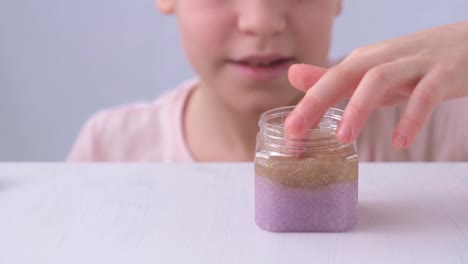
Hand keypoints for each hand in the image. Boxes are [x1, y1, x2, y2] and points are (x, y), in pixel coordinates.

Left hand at [285, 21, 467, 148]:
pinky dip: (412, 117)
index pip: (328, 80)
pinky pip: (425, 94)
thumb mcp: (371, 73)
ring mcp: (413, 64)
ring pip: (380, 79)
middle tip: (299, 131)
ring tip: (344, 138)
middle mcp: (383, 58)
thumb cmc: (413, 64)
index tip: (289, 131)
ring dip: (358, 107)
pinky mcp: (443, 74)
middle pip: (345, 73)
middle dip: (318, 100)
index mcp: (365, 60)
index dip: (306, 104)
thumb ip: (335, 79)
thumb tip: (293, 75)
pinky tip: (401, 141)